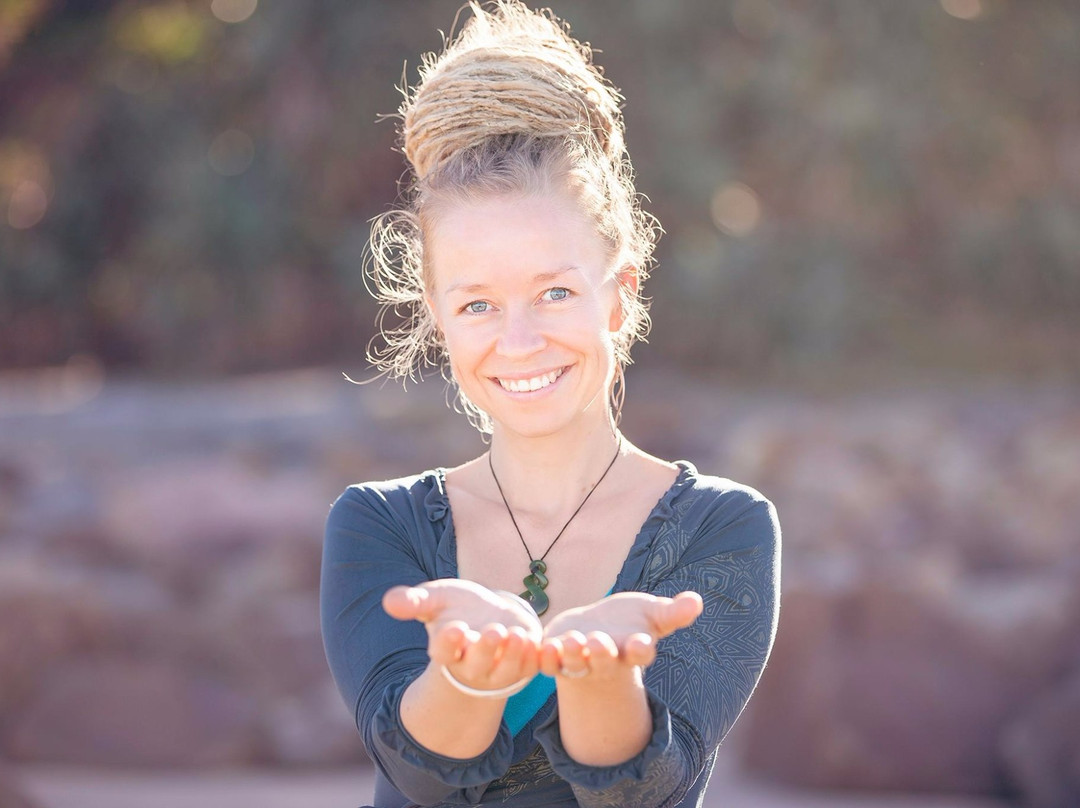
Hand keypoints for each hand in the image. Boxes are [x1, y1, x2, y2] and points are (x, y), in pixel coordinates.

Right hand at [383, 580, 542, 694]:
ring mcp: (499, 668)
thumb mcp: (437, 599)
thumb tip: (389, 601)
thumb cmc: (458, 608)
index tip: (453, 628)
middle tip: (493, 632)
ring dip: (512, 655)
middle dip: (484, 649)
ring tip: (516, 635)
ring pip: (506, 669)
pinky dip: (534, 658)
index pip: (443, 651)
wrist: (489, 614)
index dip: (448, 643)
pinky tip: (536, 642)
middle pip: (476, 663)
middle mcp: (472, 663)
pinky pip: (530, 667)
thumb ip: (415, 601)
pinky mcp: (524, 665)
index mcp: (448, 648)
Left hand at [538, 591, 702, 680]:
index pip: (640, 653)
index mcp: (632, 649)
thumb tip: (697, 601)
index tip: (641, 643)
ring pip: (575, 663)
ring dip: (572, 654)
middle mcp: (606, 660)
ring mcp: (580, 661)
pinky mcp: (556, 658)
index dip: (640, 649)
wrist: (594, 630)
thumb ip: (672, 612)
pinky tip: (544, 644)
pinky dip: (546, 657)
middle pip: (604, 661)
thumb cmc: (628, 622)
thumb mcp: (651, 614)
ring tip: (571, 641)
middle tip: (599, 642)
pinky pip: (549, 663)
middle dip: (601, 653)